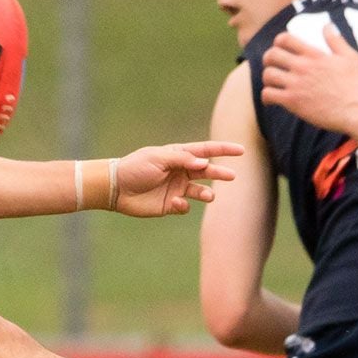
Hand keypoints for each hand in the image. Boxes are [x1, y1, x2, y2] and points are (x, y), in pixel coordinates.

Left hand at [107, 141, 238, 216]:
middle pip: (207, 172)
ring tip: (209, 196)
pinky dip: (183, 206)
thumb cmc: (135, 168)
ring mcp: (177, 188)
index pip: (205, 150)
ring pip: (200, 191)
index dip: (223, 150)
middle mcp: (181, 171)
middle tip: (232, 176)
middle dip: (220, 173)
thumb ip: (182, 159)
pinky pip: (184, 206)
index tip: (241, 150)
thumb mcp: (158, 158)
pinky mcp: (170, 205)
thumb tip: (204, 162)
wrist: (116, 188)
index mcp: (178, 155)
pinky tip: (174, 203)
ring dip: (207, 194)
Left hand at [258, 25, 357, 132]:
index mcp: (314, 55)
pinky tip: (271, 99)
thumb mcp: (350, 57)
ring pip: (268, 75)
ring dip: (267, 78)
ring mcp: (296, 84)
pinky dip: (266, 96)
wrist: (355, 111)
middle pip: (272, 55)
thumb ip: (336, 41)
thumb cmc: (354, 86)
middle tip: (273, 65)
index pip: (285, 39)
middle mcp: (303, 67)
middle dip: (269, 59)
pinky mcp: (292, 101)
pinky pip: (268, 94)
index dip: (278, 42)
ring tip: (273, 83)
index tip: (281, 48)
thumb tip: (327, 26)